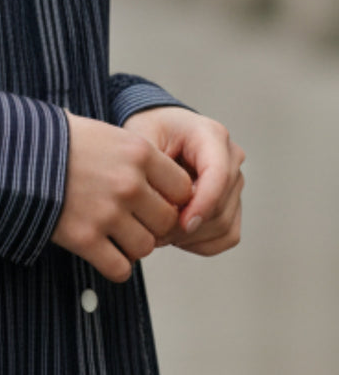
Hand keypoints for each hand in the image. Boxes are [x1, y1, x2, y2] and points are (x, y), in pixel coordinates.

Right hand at [50, 111, 194, 281]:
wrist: (12, 154)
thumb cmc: (57, 141)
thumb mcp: (105, 134)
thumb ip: (136, 156)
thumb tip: (160, 181)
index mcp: (139, 153)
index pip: (182, 188)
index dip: (172, 199)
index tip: (154, 201)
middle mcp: (129, 184)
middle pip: (167, 220)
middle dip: (153, 224)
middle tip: (134, 221)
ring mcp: (107, 213)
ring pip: (146, 246)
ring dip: (134, 245)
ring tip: (115, 236)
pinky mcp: (84, 239)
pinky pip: (120, 268)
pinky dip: (116, 266)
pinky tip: (104, 254)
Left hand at [121, 106, 244, 256]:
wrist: (159, 133)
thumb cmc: (150, 131)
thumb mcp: (140, 138)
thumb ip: (150, 168)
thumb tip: (166, 207)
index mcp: (211, 136)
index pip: (219, 175)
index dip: (203, 203)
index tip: (181, 223)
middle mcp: (230, 158)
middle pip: (220, 206)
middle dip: (186, 226)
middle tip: (151, 231)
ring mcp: (234, 182)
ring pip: (223, 224)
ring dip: (190, 236)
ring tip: (157, 232)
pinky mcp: (233, 203)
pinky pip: (226, 235)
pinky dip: (200, 243)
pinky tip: (175, 236)